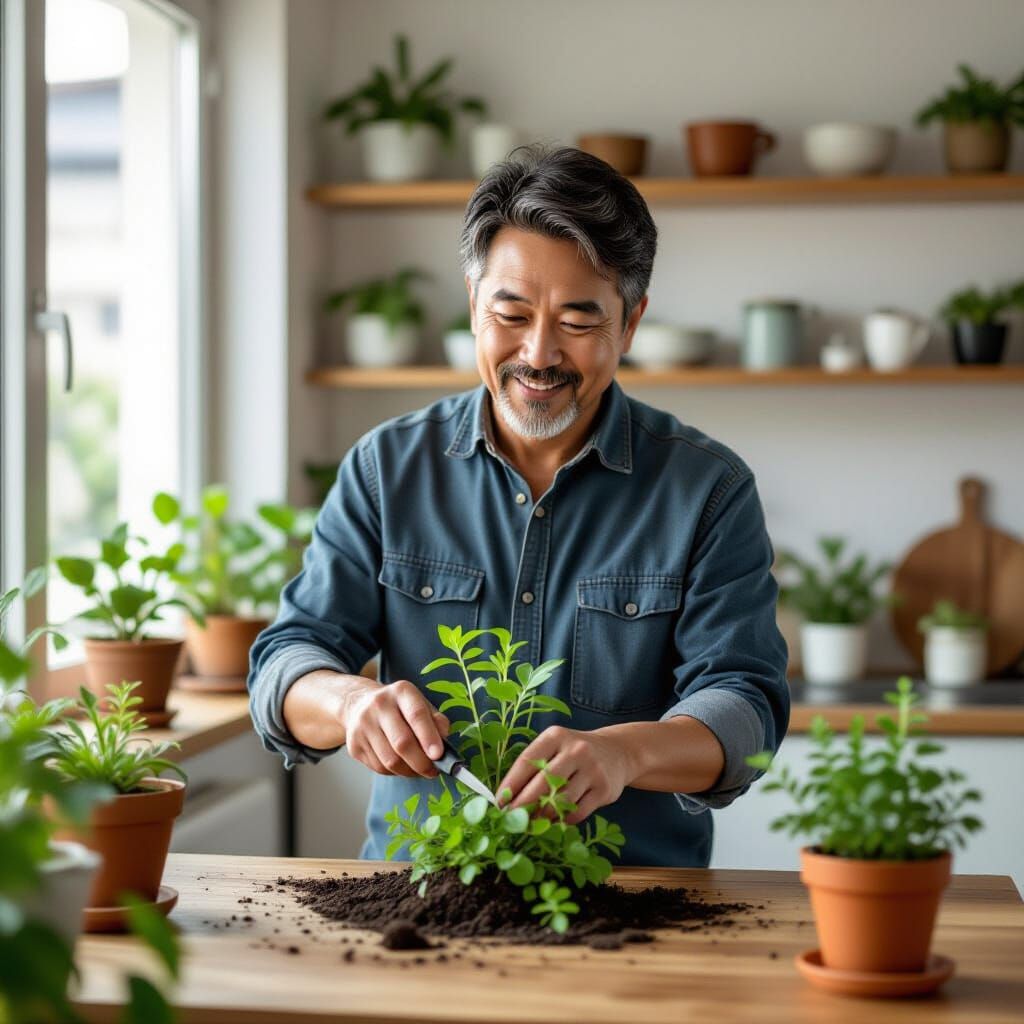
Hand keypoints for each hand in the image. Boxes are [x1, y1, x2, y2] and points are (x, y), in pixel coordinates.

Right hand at [341, 679, 449, 778]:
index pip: (416, 715)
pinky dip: (395, 772)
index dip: (429, 737)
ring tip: (419, 770)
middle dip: (421, 763)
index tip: (439, 755)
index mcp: (401, 691)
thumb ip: (437, 721)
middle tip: (433, 771)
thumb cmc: (399, 707)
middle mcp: (379, 705)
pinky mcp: (354, 745)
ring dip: (409, 771)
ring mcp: (363, 726)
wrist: (360, 704)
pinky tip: (401, 765)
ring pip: (390, 761)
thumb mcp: (421, 704)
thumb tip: (445, 743)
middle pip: (402, 742)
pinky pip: (379, 768)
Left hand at [496, 725, 632, 825]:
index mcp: (556, 736)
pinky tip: (553, 821)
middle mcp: (576, 750)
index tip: (498, 803)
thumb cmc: (574, 753)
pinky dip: (561, 821)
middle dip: (522, 805)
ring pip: (560, 801)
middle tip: (510, 820)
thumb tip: (506, 797)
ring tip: (529, 824)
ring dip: (542, 817)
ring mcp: (592, 769)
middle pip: (543, 783)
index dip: (510, 784)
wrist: (617, 752)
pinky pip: (577, 813)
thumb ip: (534, 766)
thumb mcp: (555, 747)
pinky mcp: (604, 789)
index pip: (527, 761)